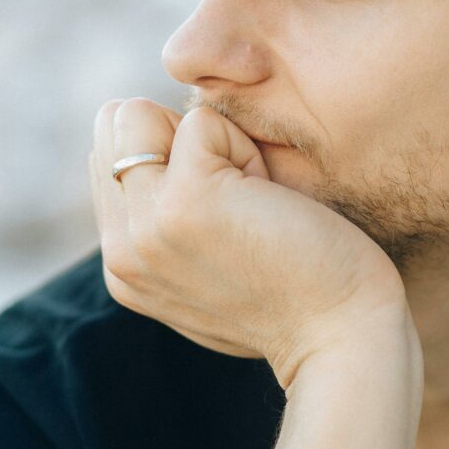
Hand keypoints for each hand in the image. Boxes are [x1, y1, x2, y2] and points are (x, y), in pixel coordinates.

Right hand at [89, 97, 406, 389]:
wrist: (341, 336)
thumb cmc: (298, 290)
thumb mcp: (207, 266)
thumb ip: (166, 221)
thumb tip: (160, 148)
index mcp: (122, 263)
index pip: (107, 154)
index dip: (167, 151)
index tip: (221, 203)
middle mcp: (120, 248)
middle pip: (113, 124)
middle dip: (178, 138)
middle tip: (236, 197)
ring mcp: (146, 225)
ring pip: (137, 113)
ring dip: (209, 142)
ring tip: (250, 199)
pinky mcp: (185, 200)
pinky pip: (199, 120)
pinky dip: (244, 145)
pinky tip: (270, 198)